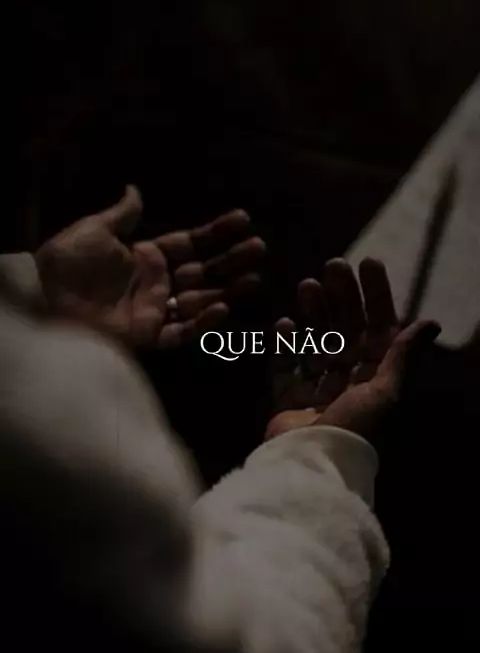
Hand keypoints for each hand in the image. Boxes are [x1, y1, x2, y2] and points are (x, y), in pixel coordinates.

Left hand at [36, 186, 264, 349]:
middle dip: (232, 260)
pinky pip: (180, 331)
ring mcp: (153, 310)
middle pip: (203, 271)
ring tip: (254, 279)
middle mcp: (155, 283)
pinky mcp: (146, 335)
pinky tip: (222, 307)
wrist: (42, 298)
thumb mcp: (94, 230)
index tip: (243, 219)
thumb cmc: (66, 263)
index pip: (190, 243)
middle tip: (259, 248)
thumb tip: (135, 189)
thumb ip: (121, 215)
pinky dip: (202, 322)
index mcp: (145, 256)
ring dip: (228, 290)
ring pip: (200, 301)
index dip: (216, 232)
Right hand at [267, 258, 439, 440]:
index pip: (380, 325)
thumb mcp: (388, 391)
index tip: (368, 262)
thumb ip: (402, 354)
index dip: (376, 294)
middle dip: (342, 295)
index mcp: (377, 376)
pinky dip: (284, 345)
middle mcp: (350, 378)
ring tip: (306, 284)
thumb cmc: (357, 428)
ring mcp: (318, 388)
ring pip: (316, 339)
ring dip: (313, 312)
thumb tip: (432, 321)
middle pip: (346, 327)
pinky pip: (285, 366)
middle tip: (333, 265)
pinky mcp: (289, 399)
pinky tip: (284, 323)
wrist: (315, 466)